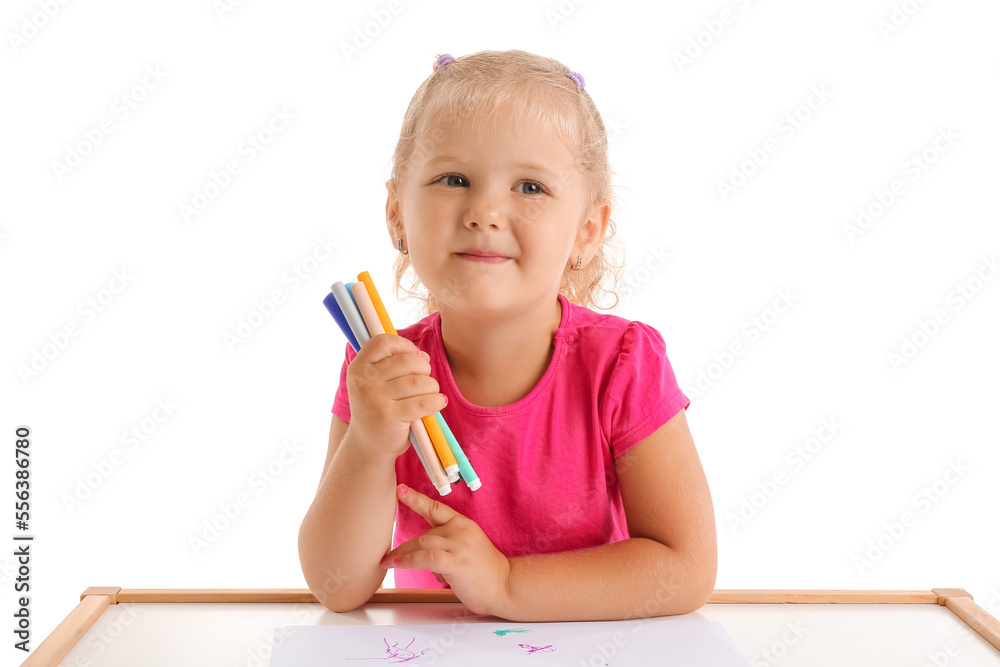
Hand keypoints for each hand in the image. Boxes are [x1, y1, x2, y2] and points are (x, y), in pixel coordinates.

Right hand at [345, 334, 446, 459]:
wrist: (367, 447)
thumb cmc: (378, 410)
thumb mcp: (376, 383)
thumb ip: (395, 364)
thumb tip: (423, 356)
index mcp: (358, 368)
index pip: (383, 342)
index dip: (404, 346)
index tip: (414, 357)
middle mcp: (363, 381)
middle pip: (407, 361)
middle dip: (424, 369)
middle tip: (425, 382)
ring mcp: (375, 399)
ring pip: (419, 381)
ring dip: (432, 387)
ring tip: (430, 395)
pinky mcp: (389, 417)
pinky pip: (423, 402)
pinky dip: (436, 401)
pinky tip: (437, 403)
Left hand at [380, 484, 511, 616]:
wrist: (505, 586)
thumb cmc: (485, 572)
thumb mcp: (466, 548)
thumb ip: (446, 544)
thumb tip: (422, 552)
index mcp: (463, 524)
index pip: (435, 508)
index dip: (416, 499)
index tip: (400, 490)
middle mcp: (460, 530)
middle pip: (423, 534)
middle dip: (403, 547)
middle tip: (388, 556)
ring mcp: (458, 545)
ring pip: (421, 543)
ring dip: (401, 554)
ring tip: (387, 562)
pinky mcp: (456, 562)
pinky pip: (425, 558)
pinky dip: (408, 560)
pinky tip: (397, 563)